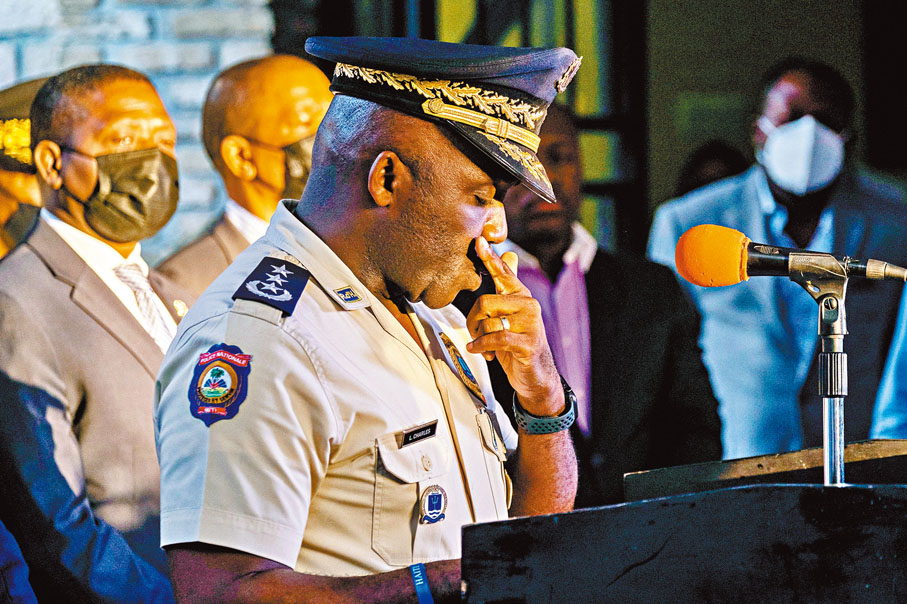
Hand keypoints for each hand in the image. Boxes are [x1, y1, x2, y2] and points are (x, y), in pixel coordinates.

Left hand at [465, 237, 563, 415]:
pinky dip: (481, 346)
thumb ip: (507, 286)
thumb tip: (509, 254)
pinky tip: (477, 350)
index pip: (503, 273)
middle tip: (474, 333)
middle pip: (485, 302)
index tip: (479, 241)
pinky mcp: (527, 343)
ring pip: (488, 322)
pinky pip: (495, 338)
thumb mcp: (510, 314)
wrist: (536, 375)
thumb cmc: (518, 342)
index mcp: (521, 295)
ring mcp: (530, 324)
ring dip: (478, 338)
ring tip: (483, 346)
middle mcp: (528, 305)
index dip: (490, 258)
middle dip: (472, 321)